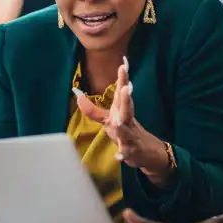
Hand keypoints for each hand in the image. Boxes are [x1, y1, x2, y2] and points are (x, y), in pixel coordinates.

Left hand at [73, 57, 170, 180]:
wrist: (148, 152)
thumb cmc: (125, 131)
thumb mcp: (108, 119)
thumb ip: (91, 108)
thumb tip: (75, 92)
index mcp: (122, 111)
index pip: (121, 93)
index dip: (123, 79)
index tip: (123, 64)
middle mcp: (127, 120)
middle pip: (127, 108)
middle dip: (126, 99)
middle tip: (126, 88)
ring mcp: (131, 136)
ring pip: (127, 131)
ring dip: (123, 126)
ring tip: (118, 122)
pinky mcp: (132, 151)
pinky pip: (127, 153)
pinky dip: (123, 155)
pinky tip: (119, 157)